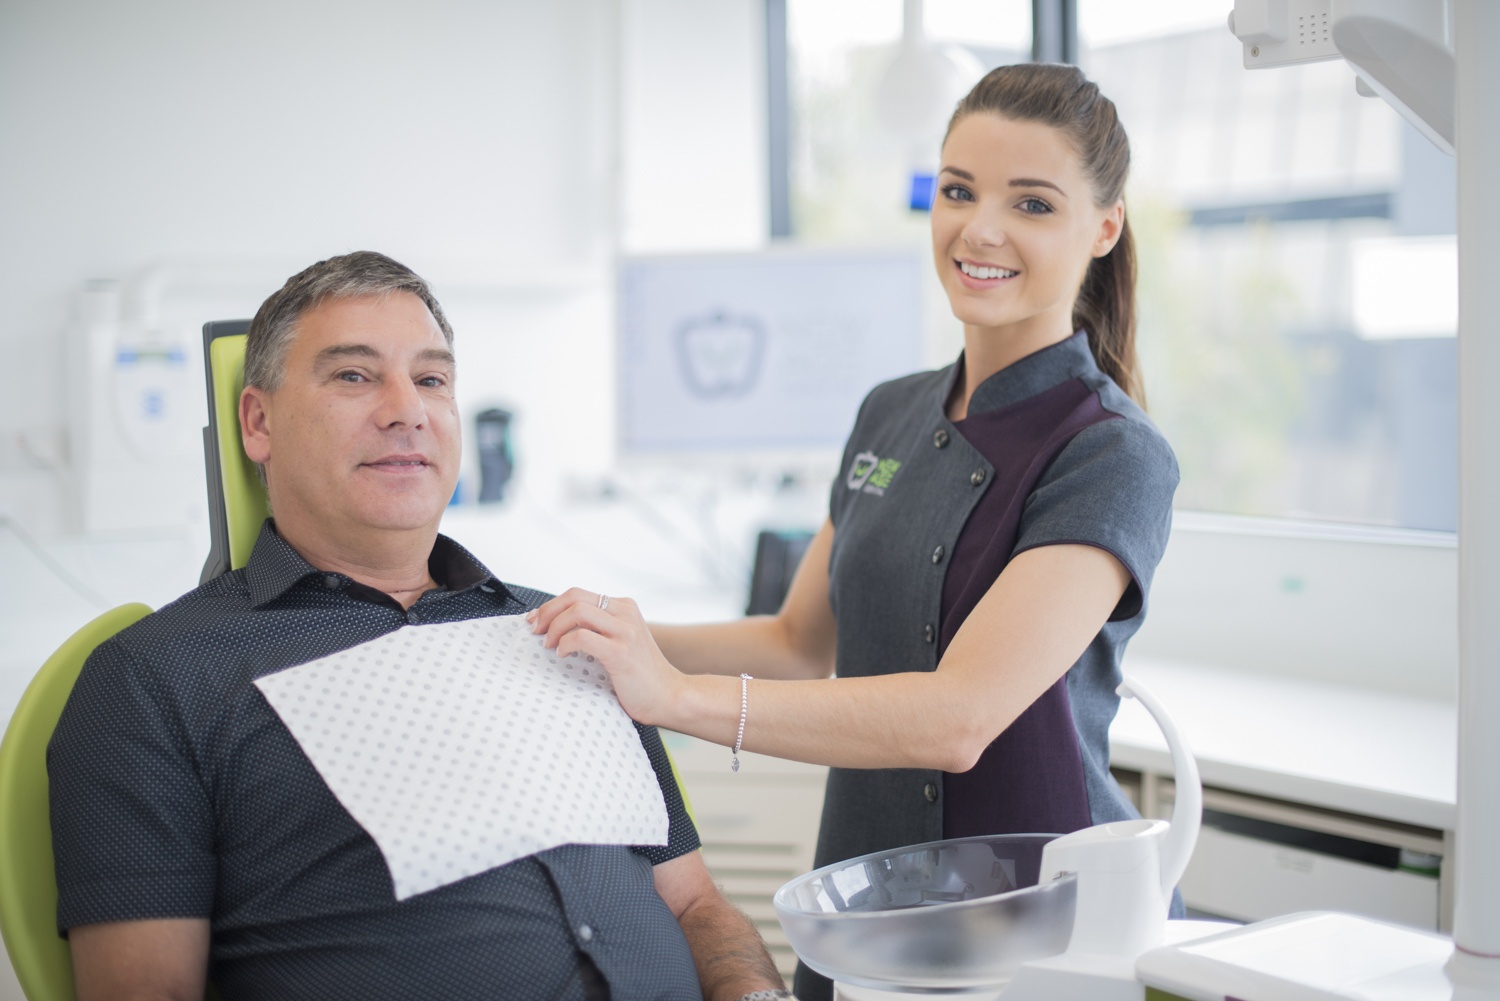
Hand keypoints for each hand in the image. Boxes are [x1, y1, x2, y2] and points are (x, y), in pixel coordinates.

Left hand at [528, 588, 684, 726]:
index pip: (578, 594)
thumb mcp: (621, 640)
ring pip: (577, 612)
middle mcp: (625, 613)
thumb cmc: (641, 674)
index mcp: (624, 607)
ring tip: (549, 644)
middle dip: (547, 612)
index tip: (536, 620)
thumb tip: (560, 625)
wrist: (671, 696)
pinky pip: (582, 638)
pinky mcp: (621, 652)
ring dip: (554, 627)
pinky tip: (562, 654)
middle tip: (535, 630)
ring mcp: (625, 631)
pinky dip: (565, 644)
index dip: (552, 605)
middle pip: (574, 597)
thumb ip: (600, 628)